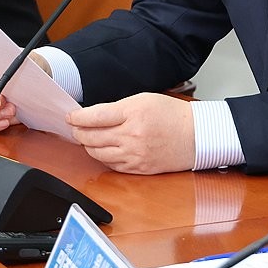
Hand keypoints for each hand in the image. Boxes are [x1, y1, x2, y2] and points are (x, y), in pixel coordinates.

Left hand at [68, 93, 193, 173]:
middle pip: (92, 137)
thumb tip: (95, 116)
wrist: (196, 135)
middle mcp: (131, 135)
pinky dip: (102, 157)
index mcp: (133, 113)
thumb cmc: (173, 115)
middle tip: (75, 128)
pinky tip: (102, 150)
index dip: (78, 117)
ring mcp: (134, 154)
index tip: (70, 117)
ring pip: (97, 154)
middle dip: (79, 132)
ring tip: (86, 139)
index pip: (95, 116)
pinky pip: (111, 165)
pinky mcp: (138, 168)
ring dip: (88, 146)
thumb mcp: (144, 99)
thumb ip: (118, 107)